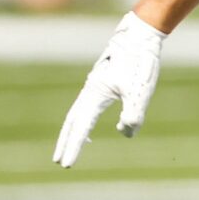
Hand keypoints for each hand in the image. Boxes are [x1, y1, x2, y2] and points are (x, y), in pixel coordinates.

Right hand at [54, 12, 165, 164]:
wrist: (140, 36)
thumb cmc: (140, 62)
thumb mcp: (139, 91)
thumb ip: (133, 114)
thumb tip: (126, 133)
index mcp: (95, 95)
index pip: (80, 127)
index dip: (73, 146)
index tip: (66, 164)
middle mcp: (90, 91)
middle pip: (72, 122)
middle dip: (66, 142)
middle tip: (58, 161)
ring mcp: (95, 86)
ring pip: (78, 113)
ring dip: (73, 131)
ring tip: (69, 148)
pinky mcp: (103, 82)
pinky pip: (87, 106)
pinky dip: (83, 120)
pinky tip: (89, 125)